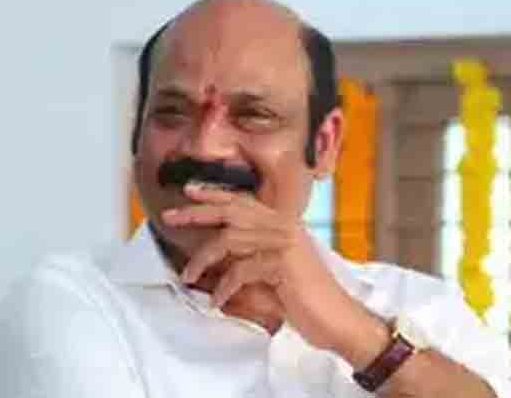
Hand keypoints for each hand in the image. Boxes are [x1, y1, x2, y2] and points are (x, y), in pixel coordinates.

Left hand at [161, 183, 388, 360]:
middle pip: (232, 211)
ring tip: (188, 275)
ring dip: (203, 259)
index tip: (189, 190)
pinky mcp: (281, 263)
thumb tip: (213, 260)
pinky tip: (217, 300)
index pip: (244, 202)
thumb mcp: (273, 274)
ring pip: (230, 239)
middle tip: (171, 216)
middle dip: (197, 212)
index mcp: (283, 225)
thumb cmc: (307, 300)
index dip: (215, 193)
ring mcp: (284, 243)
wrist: (339, 320)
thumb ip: (248, 260)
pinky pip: (240, 270)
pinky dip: (224, 287)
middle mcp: (284, 227)